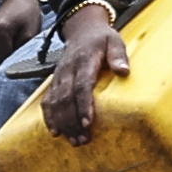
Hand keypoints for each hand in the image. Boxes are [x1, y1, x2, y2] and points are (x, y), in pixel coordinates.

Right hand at [40, 2, 128, 144]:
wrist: (82, 29)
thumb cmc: (102, 38)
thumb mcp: (114, 41)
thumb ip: (118, 55)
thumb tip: (123, 71)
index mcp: (83, 62)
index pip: (82, 86)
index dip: (83, 105)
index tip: (87, 123)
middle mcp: (68, 71)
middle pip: (66, 99)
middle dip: (73, 121)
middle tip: (82, 140)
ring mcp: (59, 77)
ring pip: (56, 102)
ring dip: (63, 123)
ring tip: (74, 141)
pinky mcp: (55, 82)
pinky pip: (48, 101)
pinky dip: (49, 117)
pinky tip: (55, 132)